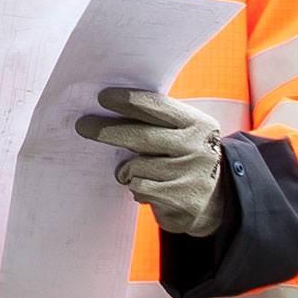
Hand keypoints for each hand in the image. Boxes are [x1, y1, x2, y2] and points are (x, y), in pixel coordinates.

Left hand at [74, 87, 227, 236]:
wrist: (214, 200)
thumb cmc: (182, 157)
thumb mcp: (180, 132)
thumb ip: (155, 121)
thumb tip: (107, 105)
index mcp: (197, 123)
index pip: (158, 107)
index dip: (128, 100)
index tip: (103, 97)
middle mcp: (197, 147)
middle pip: (142, 136)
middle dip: (108, 130)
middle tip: (83, 126)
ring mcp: (192, 174)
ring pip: (137, 166)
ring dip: (126, 169)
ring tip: (133, 170)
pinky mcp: (184, 199)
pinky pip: (141, 188)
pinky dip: (135, 187)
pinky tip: (146, 186)